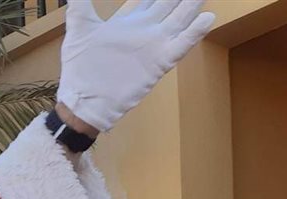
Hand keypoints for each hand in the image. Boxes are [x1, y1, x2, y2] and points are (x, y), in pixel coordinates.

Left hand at [58, 0, 215, 134]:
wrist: (83, 101)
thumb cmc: (79, 68)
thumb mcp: (78, 30)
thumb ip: (81, 5)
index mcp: (130, 21)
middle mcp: (146, 30)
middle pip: (170, 3)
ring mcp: (154, 45)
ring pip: (180, 17)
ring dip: (191, 4)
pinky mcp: (160, 62)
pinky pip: (182, 44)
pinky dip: (195, 32)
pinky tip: (208, 17)